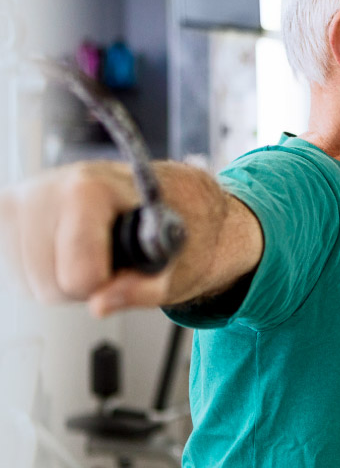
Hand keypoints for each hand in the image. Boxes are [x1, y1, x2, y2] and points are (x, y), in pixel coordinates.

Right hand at [0, 162, 173, 315]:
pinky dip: (40, 274)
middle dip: (83, 286)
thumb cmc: (150, 221)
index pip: (80, 274)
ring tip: (86, 251)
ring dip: (60, 281)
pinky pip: (15, 275)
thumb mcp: (167, 255)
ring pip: (28, 286)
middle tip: (107, 259)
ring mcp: (15, 201)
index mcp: (88, 190)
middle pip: (49, 287)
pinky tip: (63, 249)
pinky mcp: (2, 214)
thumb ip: (143, 287)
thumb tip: (100, 306)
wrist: (134, 190)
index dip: (108, 283)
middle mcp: (43, 190)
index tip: (125, 263)